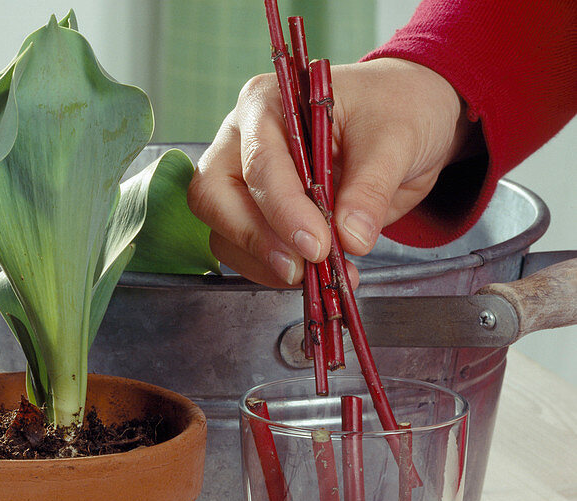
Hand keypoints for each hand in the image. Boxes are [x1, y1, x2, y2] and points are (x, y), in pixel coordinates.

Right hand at [187, 58, 468, 286]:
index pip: (258, 163)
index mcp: (268, 104)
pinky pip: (246, 251)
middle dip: (254, 239)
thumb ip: (371, 188)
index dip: (283, 209)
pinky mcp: (255, 215)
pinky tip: (316, 275)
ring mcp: (242, 180)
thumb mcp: (396, 138)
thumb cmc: (395, 110)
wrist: (406, 120)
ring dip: (265, 263)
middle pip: (214, 197)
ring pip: (223, 232)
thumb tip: (351, 239)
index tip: (317, 245)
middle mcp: (242, 141)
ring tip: (319, 276)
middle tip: (299, 268)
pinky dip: (274, 271)